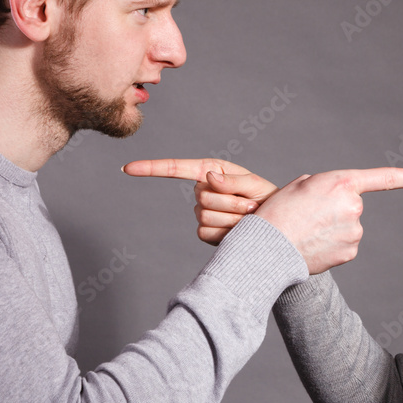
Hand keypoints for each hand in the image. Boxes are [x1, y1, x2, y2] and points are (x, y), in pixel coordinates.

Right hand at [122, 158, 276, 244]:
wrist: (275, 228)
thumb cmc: (267, 200)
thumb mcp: (255, 186)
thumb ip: (233, 181)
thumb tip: (208, 178)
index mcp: (212, 171)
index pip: (176, 169)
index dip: (152, 168)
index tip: (128, 169)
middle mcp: (202, 191)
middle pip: (202, 197)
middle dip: (230, 202)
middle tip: (250, 206)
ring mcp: (202, 213)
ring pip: (205, 216)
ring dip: (231, 218)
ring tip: (248, 217)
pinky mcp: (205, 233)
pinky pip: (206, 233)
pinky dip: (226, 232)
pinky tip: (239, 230)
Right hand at [253, 168, 402, 273]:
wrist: (266, 246)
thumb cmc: (277, 212)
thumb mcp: (300, 186)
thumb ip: (327, 187)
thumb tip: (339, 202)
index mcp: (342, 183)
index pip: (385, 178)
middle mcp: (354, 206)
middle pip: (352, 207)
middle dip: (334, 211)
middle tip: (307, 216)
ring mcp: (355, 232)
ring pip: (348, 228)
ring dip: (331, 229)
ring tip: (305, 231)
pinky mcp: (350, 252)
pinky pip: (344, 245)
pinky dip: (330, 245)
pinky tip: (312, 245)